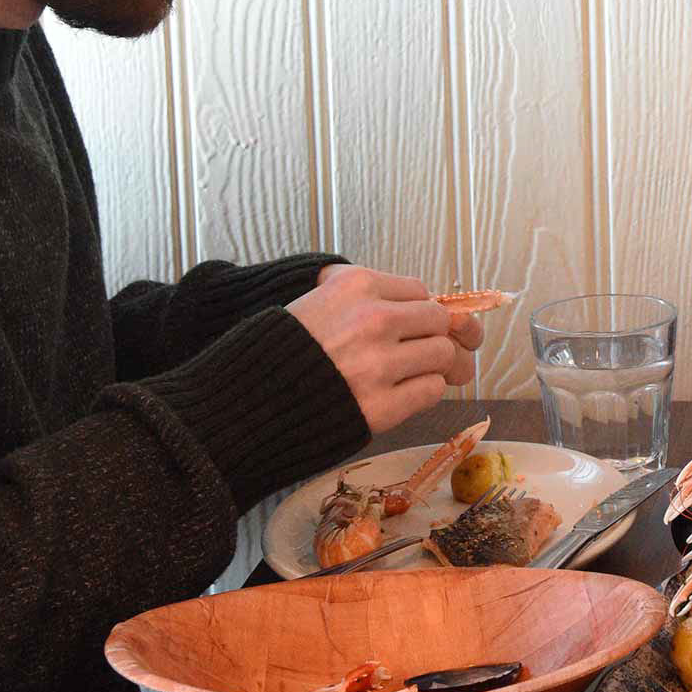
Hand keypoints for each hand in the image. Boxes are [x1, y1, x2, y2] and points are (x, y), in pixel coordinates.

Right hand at [287, 265, 483, 434]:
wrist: (249, 401)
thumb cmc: (281, 350)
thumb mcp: (316, 299)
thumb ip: (361, 293)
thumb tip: (418, 300)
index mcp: (356, 285)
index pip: (419, 291)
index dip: (419, 311)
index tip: (414, 326)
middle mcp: (373, 319)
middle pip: (438, 322)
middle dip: (435, 337)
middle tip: (426, 352)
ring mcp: (379, 364)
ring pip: (442, 355)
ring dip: (434, 367)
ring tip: (415, 374)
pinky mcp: (382, 406)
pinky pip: (431, 390)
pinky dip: (425, 392)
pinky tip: (404, 393)